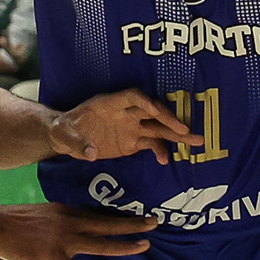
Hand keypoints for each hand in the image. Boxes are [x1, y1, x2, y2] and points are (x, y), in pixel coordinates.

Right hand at [0, 204, 157, 259]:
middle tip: (154, 222)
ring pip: (101, 244)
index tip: (137, 216)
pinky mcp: (54, 258)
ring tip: (145, 247)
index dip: (119, 216)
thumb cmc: (14, 220)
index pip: (99, 214)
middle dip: (133, 224)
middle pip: (108, 224)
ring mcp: (64, 241)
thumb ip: (60, 221)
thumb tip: (73, 228)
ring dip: (125, 246)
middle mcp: (71, 223)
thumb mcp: (43, 213)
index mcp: (67, 212)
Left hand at [50, 88, 202, 162]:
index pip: (132, 97)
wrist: (65, 137)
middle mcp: (125, 113)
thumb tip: (91, 153)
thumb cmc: (63, 130)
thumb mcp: (63, 135)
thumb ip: (76, 143)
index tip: (156, 111)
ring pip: (157, 128)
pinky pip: (151, 144)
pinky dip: (160, 152)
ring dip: (176, 134)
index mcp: (109, 104)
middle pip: (152, 111)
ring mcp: (131, 127)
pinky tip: (166, 161)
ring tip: (196, 141)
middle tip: (186, 130)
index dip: (145, 102)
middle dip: (169, 119)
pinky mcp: (132, 142)